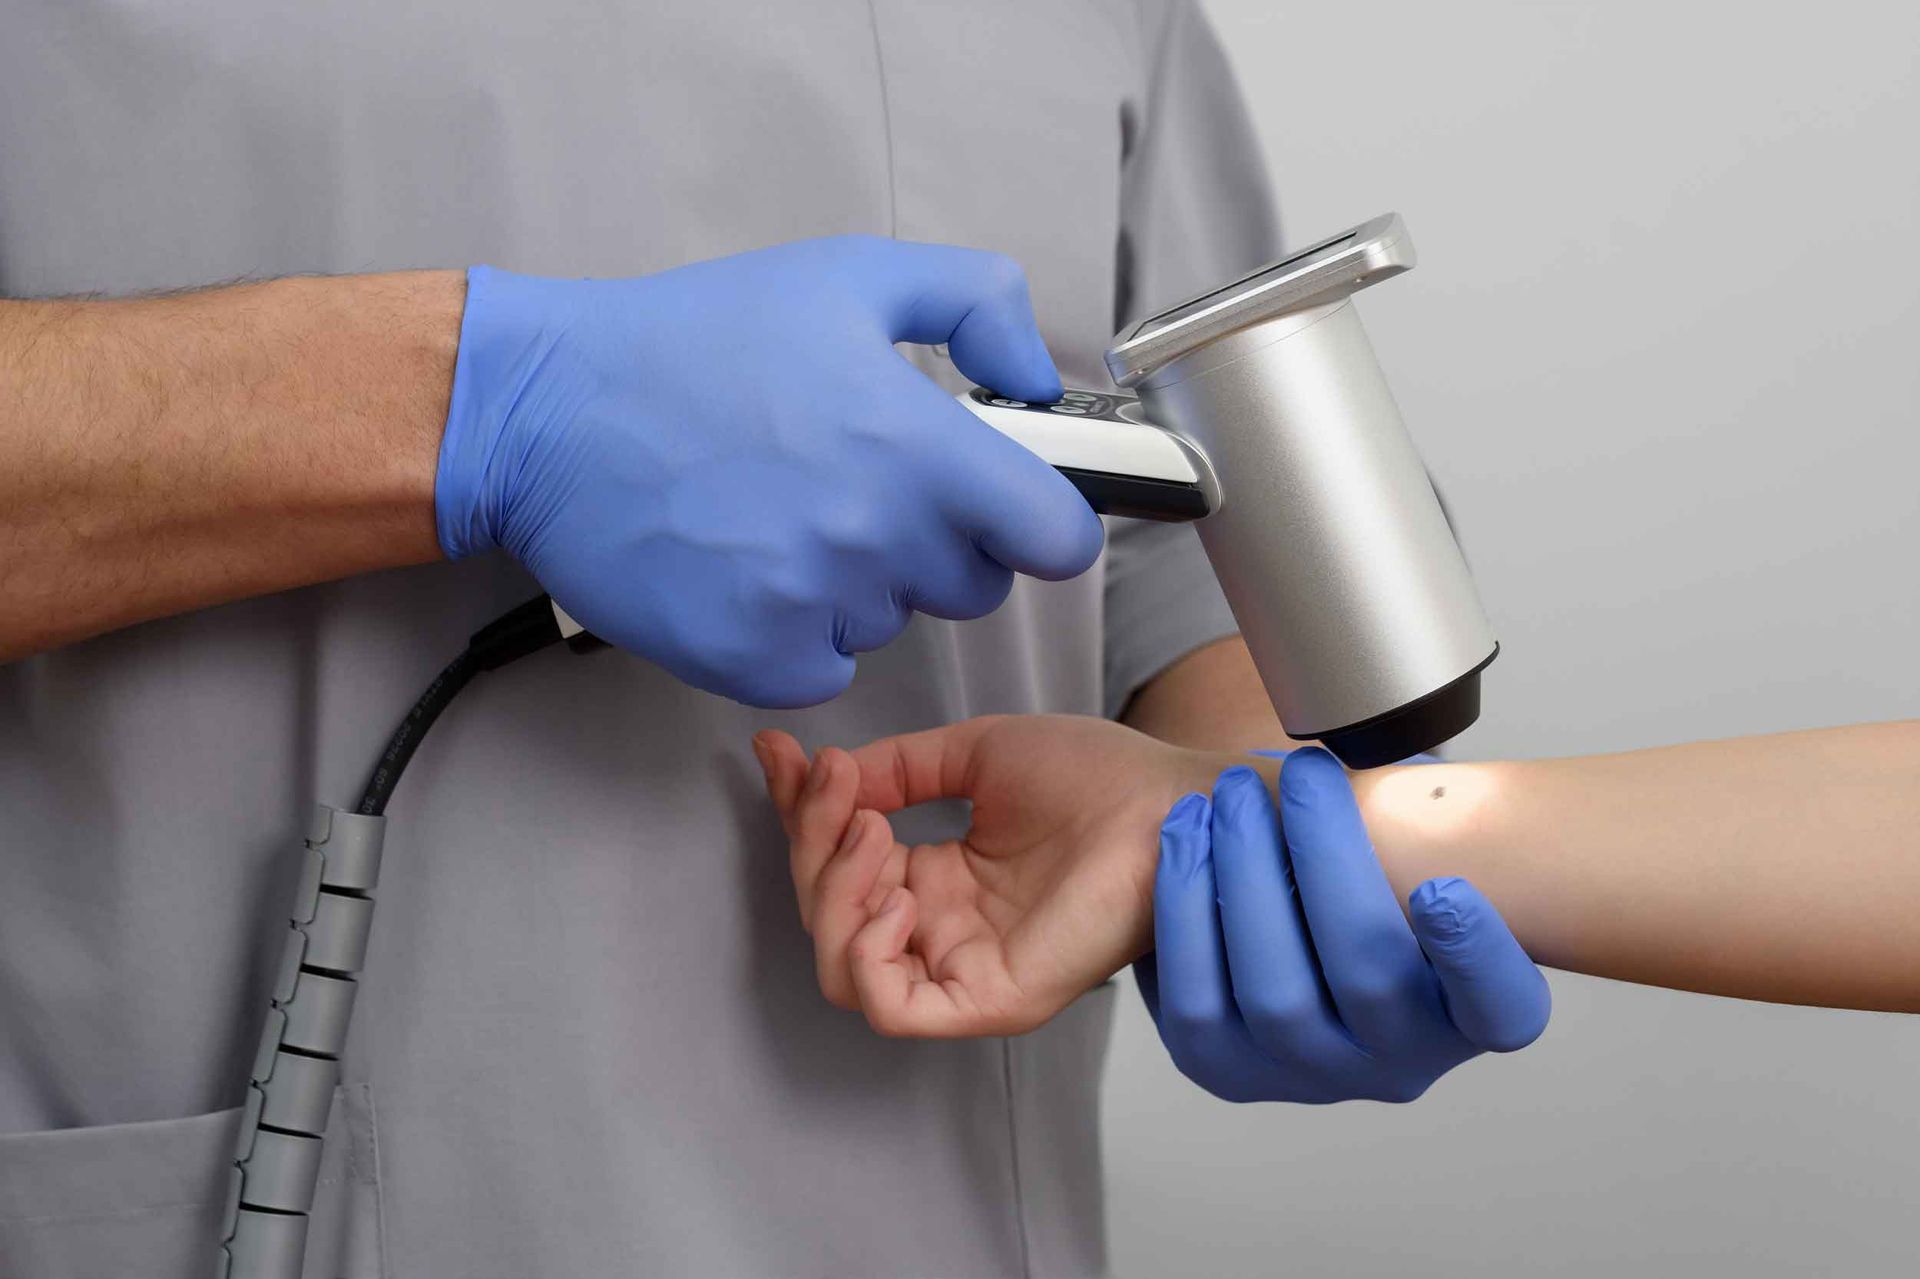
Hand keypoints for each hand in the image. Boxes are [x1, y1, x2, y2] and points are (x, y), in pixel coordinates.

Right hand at [437, 237, 1104, 706]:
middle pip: (973, 586)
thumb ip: (976, 305)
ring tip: (783, 515)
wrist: (550, 412)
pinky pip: (826, 667)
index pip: (1056, 540)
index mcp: (919, 447)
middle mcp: (878, 538)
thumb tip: (1039, 379)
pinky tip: (752, 569)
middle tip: (864, 489)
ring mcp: (815, 606)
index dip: (1045, 526)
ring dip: (861, 584)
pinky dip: (802, 634)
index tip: (1013, 512)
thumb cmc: (695, 340)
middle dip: (940, 545)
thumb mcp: (849, 276)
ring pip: (891, 622)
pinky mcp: (755, 659)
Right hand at [753, 716, 1206, 1035]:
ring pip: (844, 971)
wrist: (1169, 799)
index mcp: (939, 882)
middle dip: (814, 846)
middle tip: (840, 786)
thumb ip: (896, 768)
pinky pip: (894, 1009)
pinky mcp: (992, 999)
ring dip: (832, 896)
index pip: (838, 868)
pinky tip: (899, 893)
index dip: (803, 816)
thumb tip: (818, 766)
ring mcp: (966, 970)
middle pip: (827, 920)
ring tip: (873, 832)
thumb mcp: (974, 754)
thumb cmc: (1098, 778)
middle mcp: (944, 932)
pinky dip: (867, 953)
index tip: (786, 758)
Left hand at [1141, 750, 1549, 1102]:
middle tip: (1304, 771)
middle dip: (1327, 858)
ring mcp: (1309, 1078)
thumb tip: (1401, 783)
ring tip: (1231, 793)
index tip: (1442, 886)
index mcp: (1468, 1019)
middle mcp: (1397, 1064)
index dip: (1475, 957)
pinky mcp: (1227, 1072)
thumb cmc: (1365, 874)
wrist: (1282, 917)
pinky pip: (1195, 1004)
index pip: (1498, 1010)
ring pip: (1276, 997)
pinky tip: (1186, 833)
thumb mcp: (1415, 858)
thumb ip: (1423, 833)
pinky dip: (1186, 909)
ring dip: (1244, 877)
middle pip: (1368, 978)